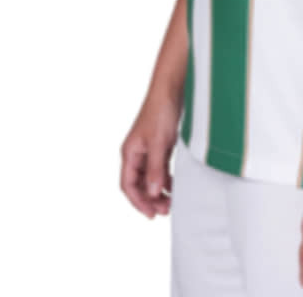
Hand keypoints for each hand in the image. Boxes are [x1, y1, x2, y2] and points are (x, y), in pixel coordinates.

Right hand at [120, 94, 180, 217]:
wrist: (171, 89)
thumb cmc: (160, 110)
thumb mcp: (158, 143)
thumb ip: (156, 168)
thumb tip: (153, 193)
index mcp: (130, 153)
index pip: (128, 185)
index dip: (138, 202)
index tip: (151, 213)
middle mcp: (136, 153)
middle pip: (139, 184)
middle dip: (150, 199)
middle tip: (165, 210)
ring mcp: (148, 149)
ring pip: (150, 178)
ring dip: (158, 191)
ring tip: (171, 201)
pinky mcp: (160, 145)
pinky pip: (159, 169)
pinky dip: (165, 179)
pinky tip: (174, 185)